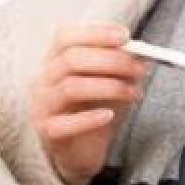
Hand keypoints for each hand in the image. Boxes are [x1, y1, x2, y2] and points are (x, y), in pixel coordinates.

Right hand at [29, 22, 151, 184]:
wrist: (82, 151)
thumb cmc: (94, 109)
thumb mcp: (109, 83)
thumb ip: (120, 67)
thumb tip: (143, 53)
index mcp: (54, 61)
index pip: (65, 36)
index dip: (95, 33)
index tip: (125, 36)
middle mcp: (42, 80)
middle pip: (71, 59)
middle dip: (111, 60)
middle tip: (140, 68)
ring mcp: (41, 106)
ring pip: (71, 87)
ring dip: (109, 86)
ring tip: (134, 93)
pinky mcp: (47, 132)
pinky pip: (66, 123)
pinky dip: (90, 118)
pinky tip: (109, 116)